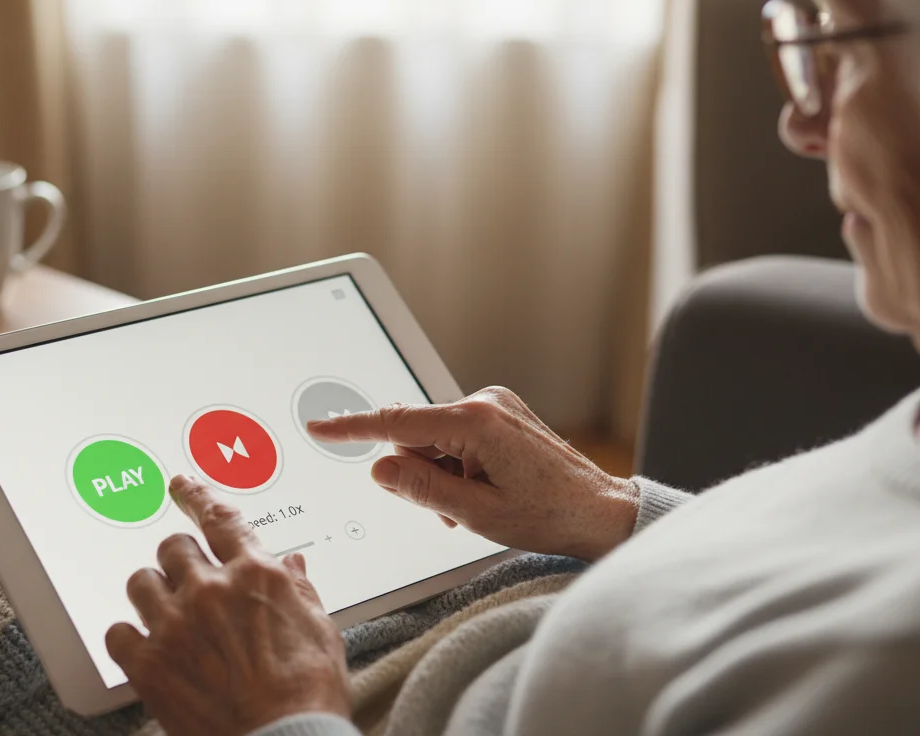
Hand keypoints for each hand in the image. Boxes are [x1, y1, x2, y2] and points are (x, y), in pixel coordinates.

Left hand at [106, 475, 350, 735]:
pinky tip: (147, 650)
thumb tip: (292, 565)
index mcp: (257, 575)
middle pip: (173, 548)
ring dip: (154, 594)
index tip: (181, 485)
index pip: (219, 518)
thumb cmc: (308, 695)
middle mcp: (211, 590)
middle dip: (181, 562)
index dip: (197, 496)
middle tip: (189, 584)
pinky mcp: (148, 663)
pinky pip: (118, 631)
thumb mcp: (321, 630)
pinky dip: (130, 638)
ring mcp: (175, 624)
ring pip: (141, 582)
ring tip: (169, 616)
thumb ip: (299, 590)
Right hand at [307, 386, 638, 559]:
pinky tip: (483, 490)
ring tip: (475, 505)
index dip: (352, 429)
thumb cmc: (549, 515)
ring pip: (435, 441)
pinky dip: (457, 466)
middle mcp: (484, 402)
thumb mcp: (476, 514)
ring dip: (442, 475)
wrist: (600, 511)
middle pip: (416, 436)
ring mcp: (494, 405)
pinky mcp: (500, 414)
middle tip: (452, 510)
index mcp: (476, 422)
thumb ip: (422, 490)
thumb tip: (380, 469)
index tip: (319, 428)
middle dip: (421, 474)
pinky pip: (456, 438)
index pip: (396, 424)